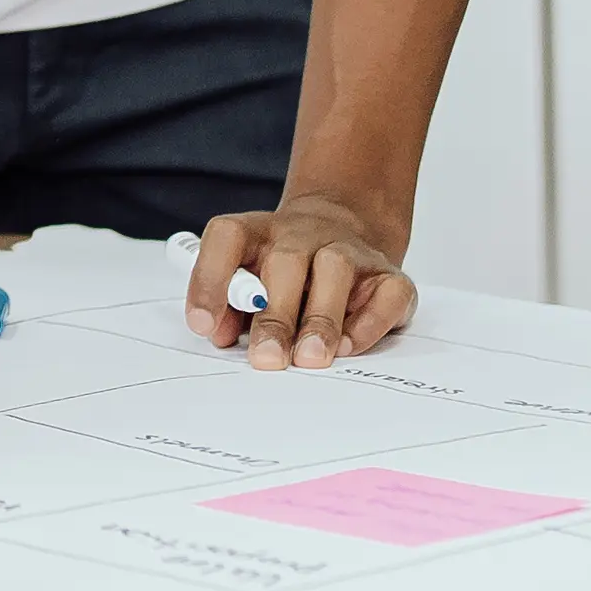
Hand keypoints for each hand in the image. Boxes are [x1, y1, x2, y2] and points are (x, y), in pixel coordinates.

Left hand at [184, 193, 415, 368]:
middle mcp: (303, 234)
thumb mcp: (251, 282)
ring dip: (321, 318)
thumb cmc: (287, 274)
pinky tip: (349, 347)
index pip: (227, 237)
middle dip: (275, 315)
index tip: (202, 324)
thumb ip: (231, 308)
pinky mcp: (388, 276)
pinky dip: (368, 323)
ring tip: (310, 358)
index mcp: (259, 233)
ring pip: (335, 267)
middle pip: (285, 261)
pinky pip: (387, 293)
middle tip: (267, 359)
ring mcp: (349, 250)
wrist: (345, 231)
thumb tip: (220, 333)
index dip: (210, 277)